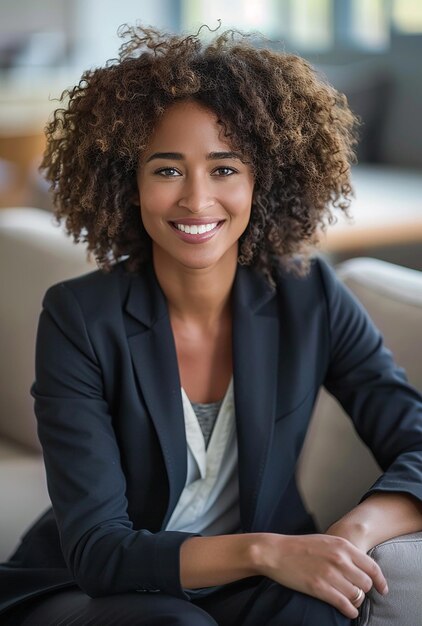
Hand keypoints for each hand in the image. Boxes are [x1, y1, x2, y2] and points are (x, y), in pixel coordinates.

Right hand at [252, 533, 387, 619]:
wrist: (276, 552)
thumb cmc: (300, 546)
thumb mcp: (326, 541)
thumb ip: (344, 552)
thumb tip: (361, 566)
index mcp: (342, 546)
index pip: (372, 567)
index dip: (380, 581)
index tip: (382, 589)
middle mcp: (339, 559)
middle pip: (366, 583)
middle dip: (364, 591)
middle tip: (357, 593)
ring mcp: (330, 574)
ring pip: (357, 596)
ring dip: (356, 602)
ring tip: (350, 602)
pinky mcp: (320, 588)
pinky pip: (345, 605)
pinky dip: (350, 611)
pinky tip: (347, 611)